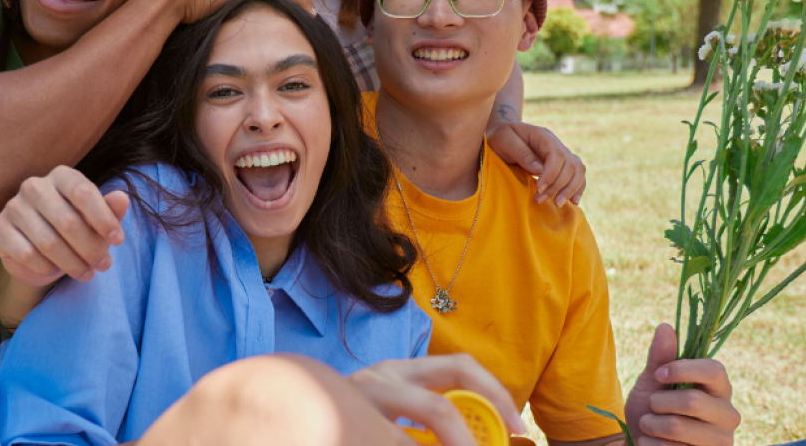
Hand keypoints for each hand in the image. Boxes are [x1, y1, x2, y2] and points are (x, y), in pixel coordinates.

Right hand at [0, 166, 129, 285]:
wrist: (39, 254)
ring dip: (72, 263)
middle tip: (104, 265)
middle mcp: (34, 186)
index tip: (118, 240)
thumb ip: (110, 209)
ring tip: (86, 273)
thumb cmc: (74, 230)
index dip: (103, 218)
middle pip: (67, 220)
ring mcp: (13, 206)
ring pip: (48, 242)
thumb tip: (122, 198)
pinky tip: (54, 270)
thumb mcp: (96, 220)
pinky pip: (27, 254)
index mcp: (61, 176)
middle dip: (90, 248)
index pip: (83, 192)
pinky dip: (45, 267)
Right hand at [348, 354, 525, 445]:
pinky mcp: (342, 424)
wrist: (288, 410)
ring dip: (453, 444)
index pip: (460, 368)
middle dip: (473, 437)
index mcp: (402, 370)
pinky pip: (386, 441)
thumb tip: (494, 433)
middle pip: (440, 406)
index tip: (517, 429)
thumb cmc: (353, 416)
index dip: (496, 395)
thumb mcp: (396, 408)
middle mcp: (380, 379)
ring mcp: (356, 403)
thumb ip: (432, 415)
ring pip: (412, 432)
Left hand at [486, 121, 585, 205]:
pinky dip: (577, 188)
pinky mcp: (560, 164)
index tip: (538, 188)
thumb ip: (521, 153)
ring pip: (578, 170)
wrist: (500, 135)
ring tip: (557, 204)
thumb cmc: (499, 137)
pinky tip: (573, 201)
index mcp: (542, 136)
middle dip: (558, 185)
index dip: (551, 174)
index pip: (557, 155)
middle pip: (570, 164)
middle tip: (540, 199)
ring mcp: (560, 153)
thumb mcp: (503, 140)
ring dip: (570, 189)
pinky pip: (577, 175)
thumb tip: (539, 169)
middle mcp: (555, 143)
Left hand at [624, 324, 739, 445]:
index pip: (714, 370)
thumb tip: (666, 326)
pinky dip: (652, 444)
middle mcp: (727, 414)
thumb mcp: (652, 382)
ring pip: (678, 426)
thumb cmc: (651, 410)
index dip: (683, 369)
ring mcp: (722, 441)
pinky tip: (654, 444)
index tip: (659, 374)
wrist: (643, 443)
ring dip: (651, 424)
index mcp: (718, 388)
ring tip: (649, 426)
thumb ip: (660, 358)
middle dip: (659, 402)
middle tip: (652, 407)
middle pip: (693, 401)